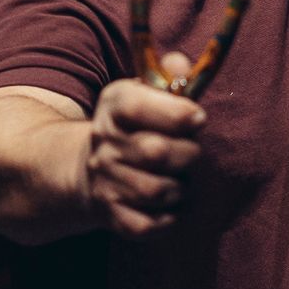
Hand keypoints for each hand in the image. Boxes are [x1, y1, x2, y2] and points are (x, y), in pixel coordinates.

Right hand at [84, 57, 206, 238]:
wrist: (90, 169)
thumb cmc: (136, 127)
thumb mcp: (146, 93)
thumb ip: (169, 77)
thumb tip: (181, 64)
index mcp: (114, 106)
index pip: (136, 105)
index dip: (174, 113)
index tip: (198, 118)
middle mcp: (105, 142)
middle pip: (156, 152)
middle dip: (187, 154)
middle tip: (190, 153)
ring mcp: (105, 181)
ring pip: (157, 191)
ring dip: (180, 188)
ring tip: (179, 180)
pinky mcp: (111, 215)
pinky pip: (148, 225)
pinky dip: (168, 218)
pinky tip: (169, 205)